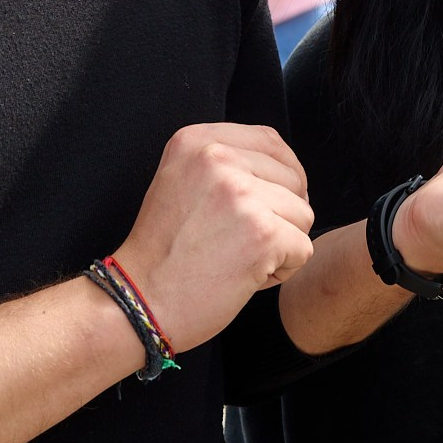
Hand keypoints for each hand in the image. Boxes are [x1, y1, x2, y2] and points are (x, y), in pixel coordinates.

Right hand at [111, 124, 314, 352]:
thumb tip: (286, 170)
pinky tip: (245, 277)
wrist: (139, 301)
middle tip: (238, 241)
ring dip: (282, 244)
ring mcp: (241, 194)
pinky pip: (303, 249)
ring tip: (238, 258)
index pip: (269, 141)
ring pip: (302, 214)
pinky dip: (282, 271)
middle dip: (281, 215)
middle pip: (293, 179)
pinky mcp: (262, 233)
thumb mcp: (180, 181)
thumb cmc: (163, 252)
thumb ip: (223, 163)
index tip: (271, 202)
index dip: (284, 173)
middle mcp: (217, 158)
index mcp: (196, 141)